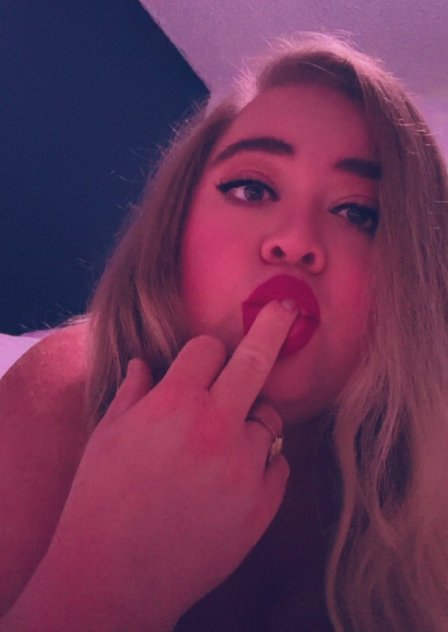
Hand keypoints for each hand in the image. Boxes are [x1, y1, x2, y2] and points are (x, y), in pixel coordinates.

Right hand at [31, 301, 297, 629]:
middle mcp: (215, 427)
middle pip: (255, 360)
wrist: (114, 579)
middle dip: (272, 326)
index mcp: (173, 403)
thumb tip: (144, 364)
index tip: (204, 358)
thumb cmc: (101, 500)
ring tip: (224, 442)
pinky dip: (262, 463)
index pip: (207, 348)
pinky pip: (278, 465)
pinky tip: (234, 477)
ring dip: (253, 419)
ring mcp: (243, 467)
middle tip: (287, 308)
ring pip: (270, 419)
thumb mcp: (107, 436)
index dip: (203, 351)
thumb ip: (132, 392)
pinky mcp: (261, 506)